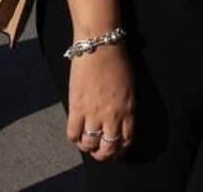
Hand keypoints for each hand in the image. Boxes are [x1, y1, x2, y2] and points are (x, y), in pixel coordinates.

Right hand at [65, 45, 134, 161]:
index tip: (115, 149)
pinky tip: (75, 134)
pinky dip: (73, 138)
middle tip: (99, 152)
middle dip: (104, 154)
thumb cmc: (117, 62)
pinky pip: (72, 134)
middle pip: (108, 147)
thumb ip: (125, 107)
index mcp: (128, 110)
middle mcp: (112, 115)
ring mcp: (94, 113)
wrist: (100, 47)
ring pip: (90, 144)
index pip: (126, 140)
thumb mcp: (129, 88)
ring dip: (87, 147)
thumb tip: (118, 121)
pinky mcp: (76, 108)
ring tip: (86, 143)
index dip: (120, 149)